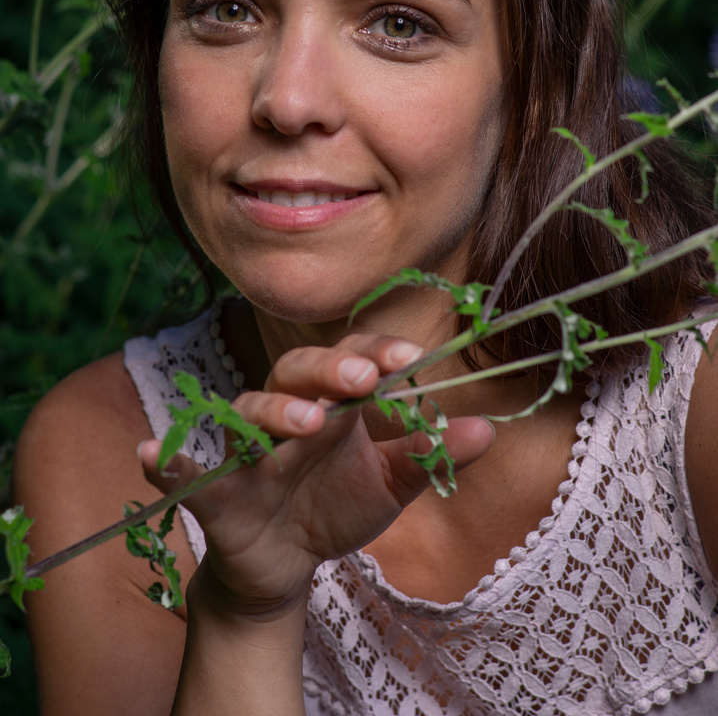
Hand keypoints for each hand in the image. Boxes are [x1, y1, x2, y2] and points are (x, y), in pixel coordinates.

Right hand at [140, 334, 494, 618]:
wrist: (286, 564)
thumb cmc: (335, 505)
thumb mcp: (391, 485)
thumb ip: (431, 457)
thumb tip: (488, 429)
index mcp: (332, 401)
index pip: (351, 361)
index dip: (376, 354)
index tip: (410, 358)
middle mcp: (287, 412)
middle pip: (297, 371)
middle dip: (329, 370)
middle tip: (364, 379)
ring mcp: (250, 450)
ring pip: (250, 412)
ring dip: (275, 412)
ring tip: (308, 423)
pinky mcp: (218, 494)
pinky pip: (188, 474)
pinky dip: (167, 465)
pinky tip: (150, 454)